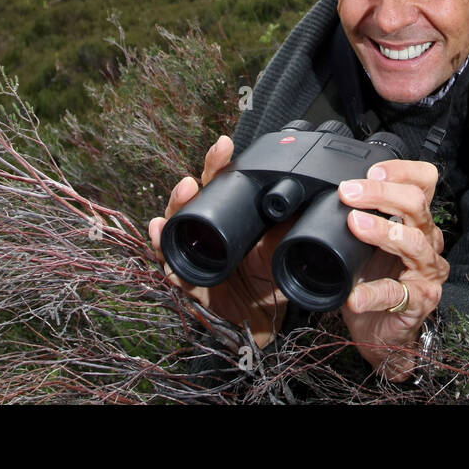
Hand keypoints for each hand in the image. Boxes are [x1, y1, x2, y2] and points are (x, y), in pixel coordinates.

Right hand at [148, 135, 289, 347]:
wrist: (264, 323)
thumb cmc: (270, 282)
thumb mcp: (283, 248)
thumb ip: (289, 224)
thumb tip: (308, 193)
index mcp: (230, 217)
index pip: (221, 184)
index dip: (220, 162)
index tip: (224, 144)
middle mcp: (207, 231)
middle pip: (194, 199)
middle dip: (195, 181)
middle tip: (199, 170)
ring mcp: (194, 253)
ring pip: (177, 224)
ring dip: (177, 205)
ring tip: (185, 190)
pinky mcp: (187, 279)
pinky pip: (170, 261)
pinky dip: (162, 244)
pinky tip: (160, 228)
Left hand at [337, 159, 448, 380]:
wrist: (382, 331)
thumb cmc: (375, 281)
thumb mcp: (365, 243)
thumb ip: (357, 217)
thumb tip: (324, 197)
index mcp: (416, 221)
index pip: (424, 183)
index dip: (403, 170)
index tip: (372, 170)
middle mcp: (428, 240)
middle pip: (416, 204)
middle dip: (380, 193)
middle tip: (348, 192)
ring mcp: (427, 271)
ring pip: (412, 241)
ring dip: (381, 230)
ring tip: (355, 225)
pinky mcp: (420, 300)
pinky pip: (397, 293)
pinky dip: (373, 293)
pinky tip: (355, 295)